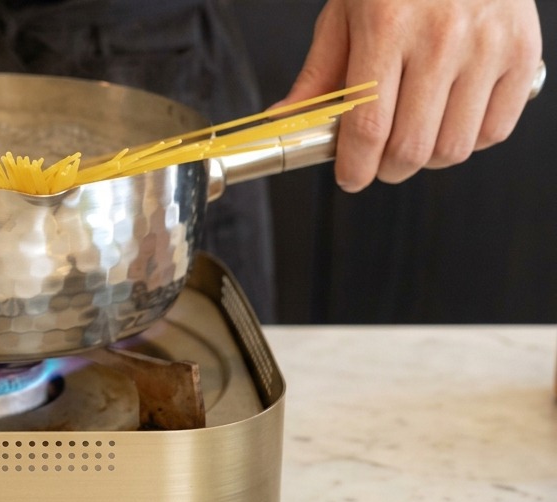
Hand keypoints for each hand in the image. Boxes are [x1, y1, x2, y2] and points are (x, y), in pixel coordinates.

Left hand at [276, 0, 541, 191]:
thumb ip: (319, 72)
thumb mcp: (346, 11)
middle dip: (386, 170)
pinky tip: (450, 120)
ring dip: (426, 159)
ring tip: (413, 139)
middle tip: (378, 161)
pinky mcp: (523, 53)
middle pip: (411, 147)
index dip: (355, 166)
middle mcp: (440, 38)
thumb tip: (287, 120)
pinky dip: (469, 140)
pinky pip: (495, 130)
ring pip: (453, 148)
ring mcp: (487, 47)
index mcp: (386, 27)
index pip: (368, 127)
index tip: (350, 177)